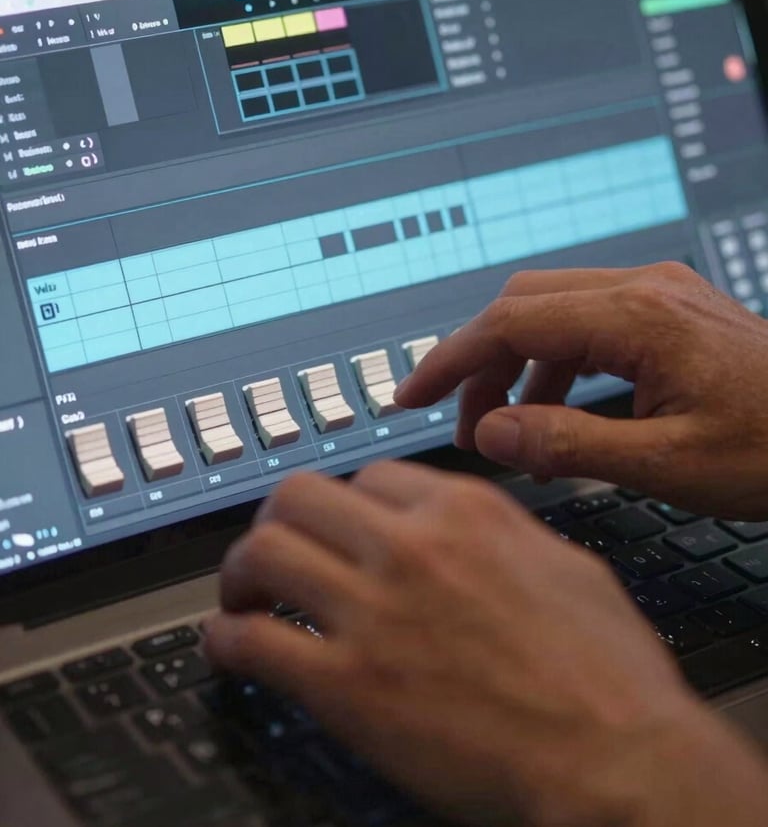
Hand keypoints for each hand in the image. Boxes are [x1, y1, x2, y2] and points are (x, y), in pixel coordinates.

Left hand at [205, 462, 767, 826]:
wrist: (617, 757)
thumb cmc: (608, 671)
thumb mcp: (565, 565)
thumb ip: (503, 533)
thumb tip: (470, 530)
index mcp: (465, 512)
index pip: (370, 476)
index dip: (348, 505)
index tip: (340, 530)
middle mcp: (411, 546)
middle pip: (299, 495)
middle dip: (278, 520)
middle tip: (275, 550)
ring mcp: (372, 611)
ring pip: (263, 552)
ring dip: (240, 571)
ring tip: (243, 595)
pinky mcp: (347, 686)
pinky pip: (252, 641)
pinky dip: (227, 639)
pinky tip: (231, 647)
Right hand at [395, 263, 767, 519]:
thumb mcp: (671, 464)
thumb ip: (572, 445)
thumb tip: (491, 434)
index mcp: (639, 316)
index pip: (511, 321)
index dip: (452, 360)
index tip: (412, 395)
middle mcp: (644, 290)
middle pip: (524, 306)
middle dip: (480, 363)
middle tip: (462, 424)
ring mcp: (658, 297)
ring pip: (553, 315)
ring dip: (518, 369)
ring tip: (511, 434)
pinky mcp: (668, 315)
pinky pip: (588, 328)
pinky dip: (557, 369)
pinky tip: (562, 417)